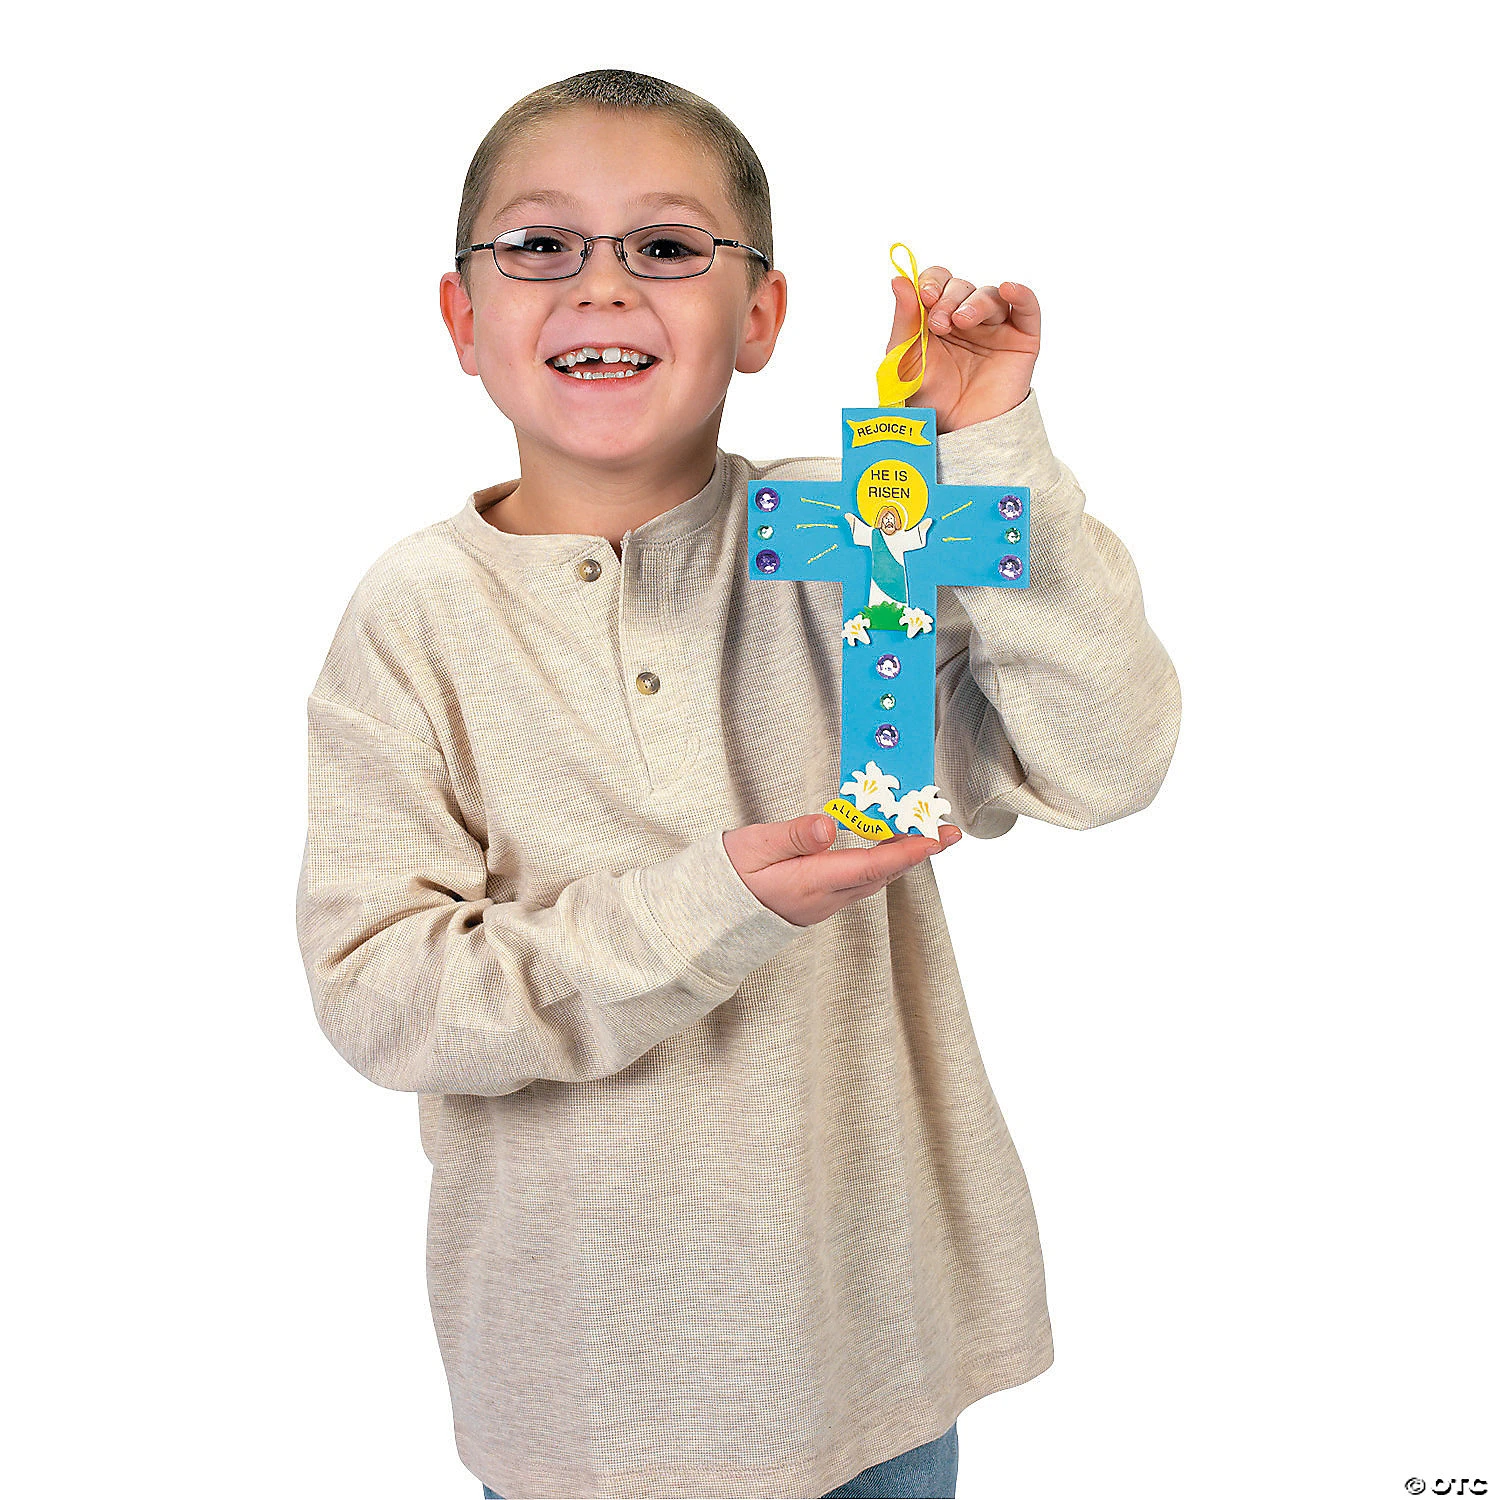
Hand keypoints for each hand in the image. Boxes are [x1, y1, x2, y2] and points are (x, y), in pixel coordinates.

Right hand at [723, 813, 961, 927]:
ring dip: (901, 857)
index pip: (871, 865)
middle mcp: (825, 898)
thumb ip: (793, 836)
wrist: (706, 918)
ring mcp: (823, 904)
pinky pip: (860, 881)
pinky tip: (884, 846)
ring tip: (924, 833)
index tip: (937, 837)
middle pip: (882, 873)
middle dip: (917, 852)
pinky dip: (880, 862)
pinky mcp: (818, 902)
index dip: (908, 851)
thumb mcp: (753, 848)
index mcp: (811, 883)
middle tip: (946, 830)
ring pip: (873, 879)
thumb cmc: (725, 879)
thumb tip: (828, 826)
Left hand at [885, 267, 1040, 432]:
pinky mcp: (1022, 340)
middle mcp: (966, 319)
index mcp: (937, 318)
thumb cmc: (930, 399)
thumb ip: (904, 321)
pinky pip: (1027, 308)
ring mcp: (995, 328)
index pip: (937, 282)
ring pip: (990, 296)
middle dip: (948, 298)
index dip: (931, 281)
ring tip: (962, 321)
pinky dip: (1020, 294)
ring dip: (975, 302)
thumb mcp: (906, 360)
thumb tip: (899, 279)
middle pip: (961, 287)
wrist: (958, 432)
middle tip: (940, 324)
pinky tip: (1009, 289)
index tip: (924, 295)